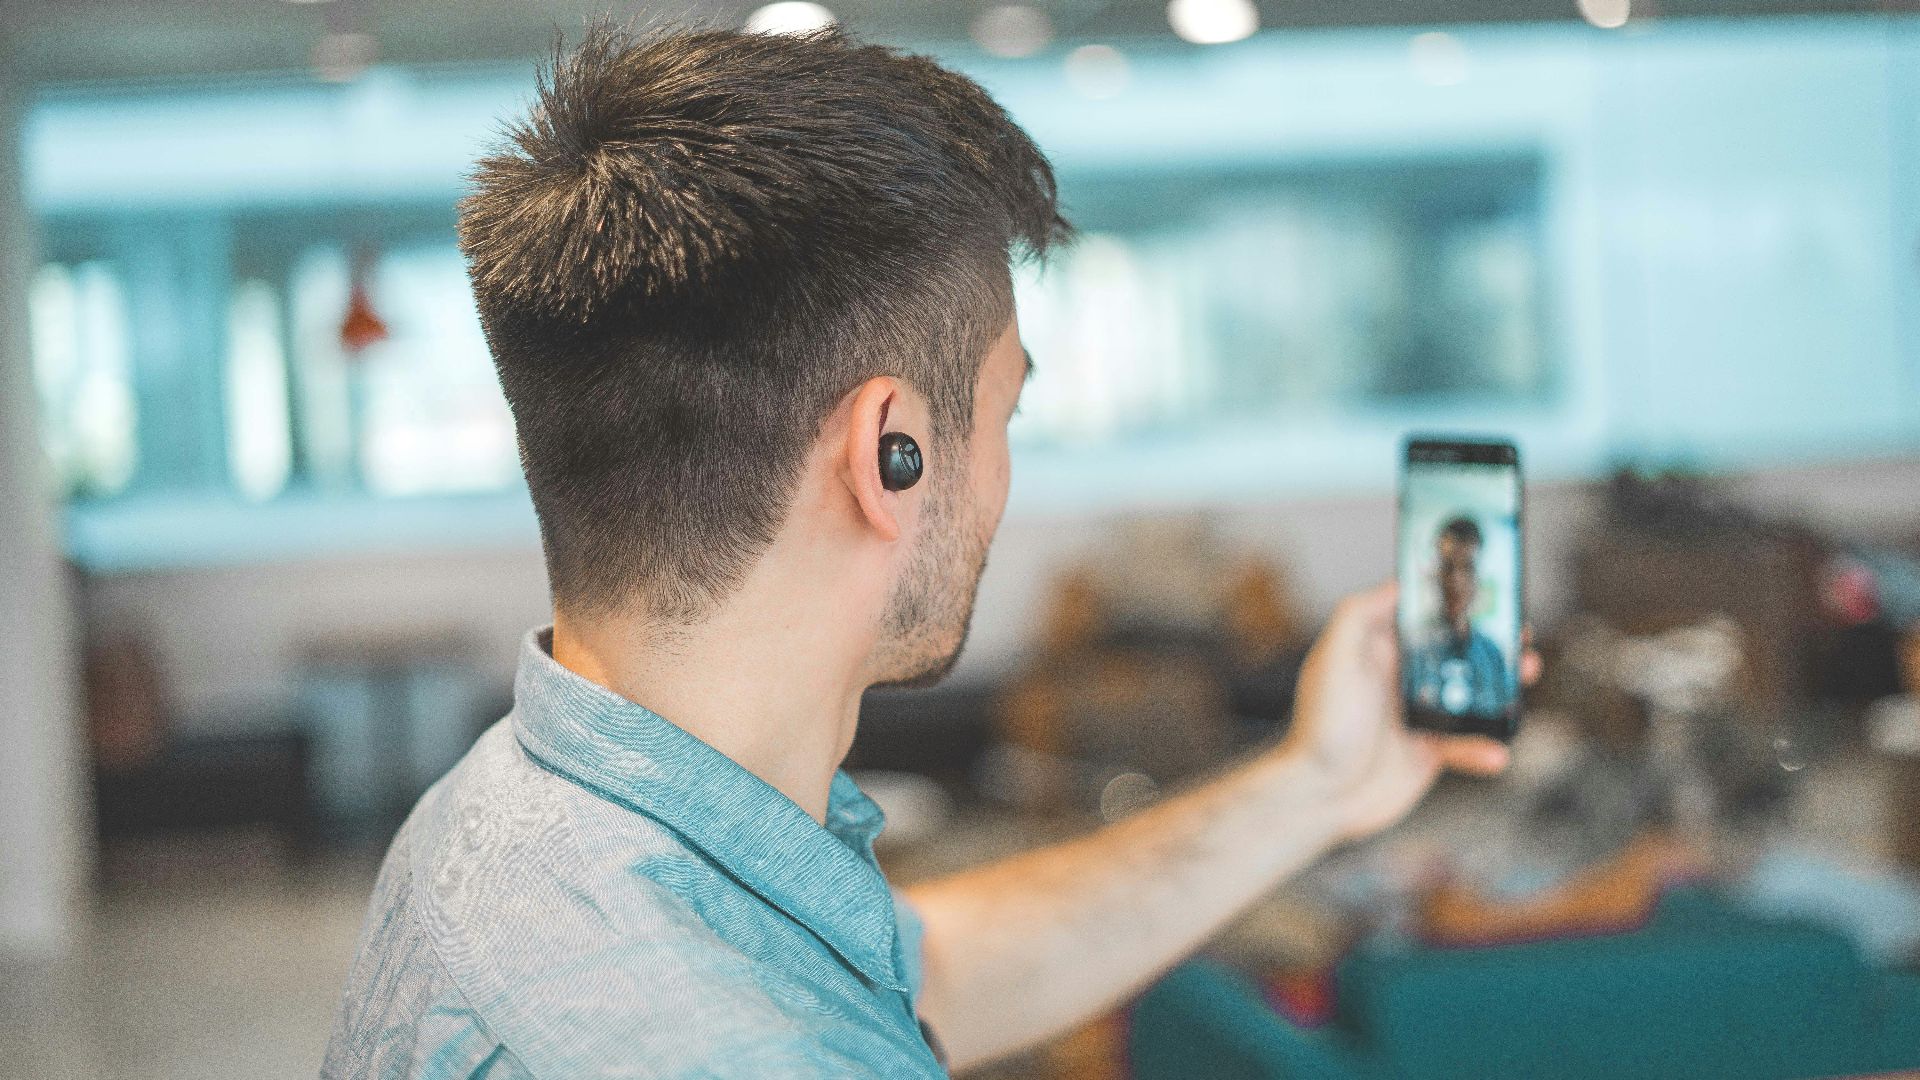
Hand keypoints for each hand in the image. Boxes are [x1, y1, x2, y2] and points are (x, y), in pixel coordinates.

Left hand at [1280, 582, 1537, 842]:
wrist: (1320, 794)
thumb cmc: (1321, 726)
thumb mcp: (1335, 657)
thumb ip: (1359, 614)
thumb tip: (1397, 584)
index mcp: (1377, 650)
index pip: (1422, 616)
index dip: (1453, 603)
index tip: (1485, 591)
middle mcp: (1399, 678)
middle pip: (1454, 651)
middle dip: (1490, 641)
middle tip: (1519, 634)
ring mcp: (1416, 715)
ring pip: (1471, 694)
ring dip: (1503, 685)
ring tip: (1526, 673)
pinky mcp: (1427, 752)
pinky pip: (1467, 743)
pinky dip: (1484, 747)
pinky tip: (1496, 752)